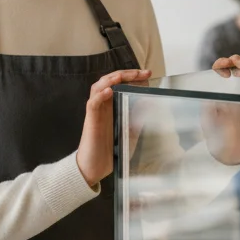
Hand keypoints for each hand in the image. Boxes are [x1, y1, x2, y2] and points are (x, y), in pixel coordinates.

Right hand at [76, 69, 151, 187]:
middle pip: (109, 80)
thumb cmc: (111, 150)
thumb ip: (138, 118)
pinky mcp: (90, 121)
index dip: (133, 77)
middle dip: (125, 74)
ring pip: (98, 87)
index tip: (147, 74)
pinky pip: (92, 104)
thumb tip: (149, 103)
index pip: (120, 84)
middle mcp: (103, 105)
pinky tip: (109, 91)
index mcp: (112, 105)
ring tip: (122, 76)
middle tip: (141, 72)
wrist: (95, 167)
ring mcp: (96, 112)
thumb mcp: (131, 132)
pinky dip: (100, 96)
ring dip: (110, 79)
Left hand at [203, 57, 239, 162]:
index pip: (218, 70)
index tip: (227, 71)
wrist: (233, 148)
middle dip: (236, 61)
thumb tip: (213, 88)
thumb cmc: (216, 134)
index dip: (222, 65)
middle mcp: (228, 87)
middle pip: (232, 66)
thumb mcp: (209, 118)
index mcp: (215, 89)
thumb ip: (210, 104)